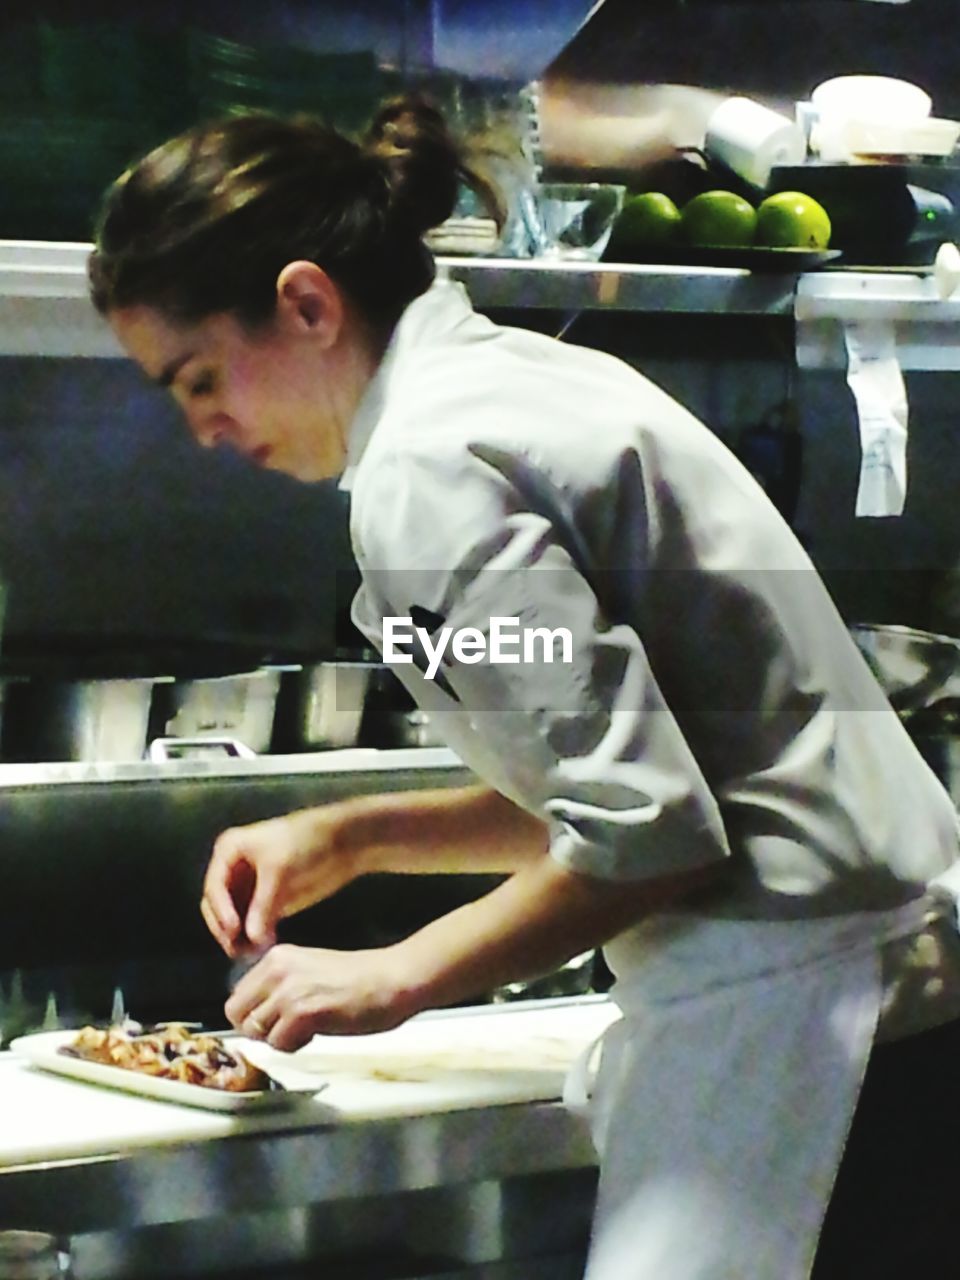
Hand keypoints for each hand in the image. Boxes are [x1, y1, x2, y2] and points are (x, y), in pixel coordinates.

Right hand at [201, 808, 357, 958]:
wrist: (341, 842)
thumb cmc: (306, 842)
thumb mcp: (279, 870)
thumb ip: (263, 905)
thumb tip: (252, 939)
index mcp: (230, 851)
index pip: (214, 887)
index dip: (220, 910)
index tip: (232, 929)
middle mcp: (234, 870)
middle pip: (218, 907)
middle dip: (226, 928)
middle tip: (236, 949)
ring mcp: (250, 887)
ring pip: (234, 919)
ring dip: (239, 937)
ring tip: (251, 953)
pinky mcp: (268, 901)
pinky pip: (254, 924)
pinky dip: (255, 936)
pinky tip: (263, 947)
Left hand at [224, 943, 417, 1050]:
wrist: (393, 978)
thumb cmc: (361, 979)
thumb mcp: (309, 971)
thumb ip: (280, 987)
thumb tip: (257, 1017)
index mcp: (278, 956)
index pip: (237, 995)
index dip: (254, 1014)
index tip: (274, 1021)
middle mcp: (278, 969)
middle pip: (237, 1014)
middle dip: (258, 1029)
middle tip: (286, 1030)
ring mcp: (289, 990)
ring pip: (255, 1032)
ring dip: (278, 1039)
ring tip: (307, 1029)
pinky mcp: (304, 1011)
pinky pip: (278, 1044)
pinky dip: (295, 1047)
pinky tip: (318, 1032)